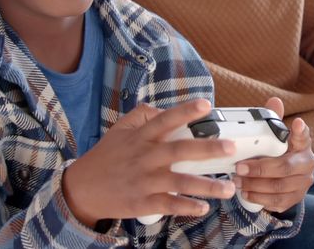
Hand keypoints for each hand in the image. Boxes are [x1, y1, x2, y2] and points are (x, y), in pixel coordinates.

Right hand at [61, 99, 236, 227]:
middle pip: (179, 150)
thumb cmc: (106, 158)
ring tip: (229, 187)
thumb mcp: (120, 130)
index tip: (206, 106)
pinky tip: (203, 208)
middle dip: (207, 149)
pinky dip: (186, 206)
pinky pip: (168, 204)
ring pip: (180, 181)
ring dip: (206, 185)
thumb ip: (142, 116)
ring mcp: (144, 181)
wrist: (82, 189)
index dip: (186, 112)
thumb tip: (163, 109)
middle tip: (231, 148)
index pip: (165, 120)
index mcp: (141, 137)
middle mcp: (145, 157)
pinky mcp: (142, 202)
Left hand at [232, 97, 313, 213]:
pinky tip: (246, 192)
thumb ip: (274, 120)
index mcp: (303, 145)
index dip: (301, 131)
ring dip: (255, 184)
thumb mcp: (277, 138)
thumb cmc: (279, 154)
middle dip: (259, 168)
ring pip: (278, 186)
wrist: (288, 180)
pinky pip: (277, 201)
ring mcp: (303, 184)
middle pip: (284, 167)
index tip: (297, 123)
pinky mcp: (295, 199)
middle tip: (239, 167)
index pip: (304, 136)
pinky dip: (259, 197)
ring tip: (237, 180)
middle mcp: (307, 164)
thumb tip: (274, 100)